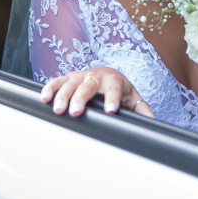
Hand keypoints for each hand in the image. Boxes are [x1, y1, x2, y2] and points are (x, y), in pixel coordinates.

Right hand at [40, 68, 154, 118]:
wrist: (108, 74)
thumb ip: (142, 111)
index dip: (112, 99)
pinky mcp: (68, 78)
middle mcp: (97, 75)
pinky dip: (50, 88)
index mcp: (114, 80)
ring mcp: (81, 75)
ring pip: (70, 83)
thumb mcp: (133, 99)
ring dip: (63, 95)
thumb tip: (153, 124)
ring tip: (58, 109)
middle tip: (75, 112)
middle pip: (88, 85)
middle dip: (81, 98)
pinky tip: (44, 98)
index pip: (114, 88)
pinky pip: (57, 81)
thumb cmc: (121, 90)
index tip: (111, 111)